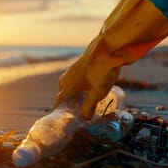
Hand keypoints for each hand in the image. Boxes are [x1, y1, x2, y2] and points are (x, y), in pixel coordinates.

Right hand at [53, 0, 167, 118]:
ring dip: (70, 95)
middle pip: (62, 94)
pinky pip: (74, 79)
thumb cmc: (102, 69)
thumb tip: (84, 118)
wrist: (108, 47)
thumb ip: (89, 106)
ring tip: (77, 103)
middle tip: (70, 115)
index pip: (59, 102)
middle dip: (65, 104)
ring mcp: (73, 70)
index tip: (59, 120)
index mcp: (68, 86)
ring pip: (68, 86)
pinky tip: (85, 88)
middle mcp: (67, 78)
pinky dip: (76, 86)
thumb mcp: (97, 91)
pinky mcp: (81, 66)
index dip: (59, 111)